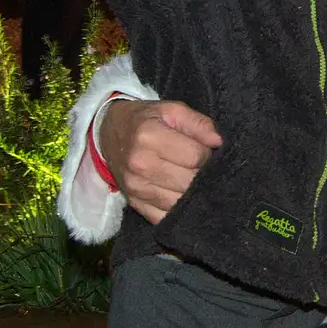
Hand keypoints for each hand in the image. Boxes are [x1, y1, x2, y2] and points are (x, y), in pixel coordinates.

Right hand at [98, 99, 221, 223]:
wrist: (109, 135)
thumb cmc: (145, 120)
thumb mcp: (171, 110)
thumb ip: (198, 123)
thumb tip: (218, 142)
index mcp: (148, 137)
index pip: (195, 157)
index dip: (207, 154)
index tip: (204, 150)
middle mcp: (140, 165)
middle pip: (189, 181)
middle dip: (201, 174)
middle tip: (198, 165)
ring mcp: (136, 188)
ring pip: (181, 202)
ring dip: (191, 192)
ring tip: (189, 177)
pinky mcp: (135, 204)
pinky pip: (165, 217)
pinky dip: (177, 208)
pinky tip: (179, 193)